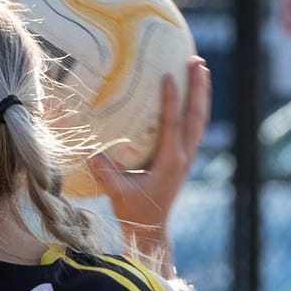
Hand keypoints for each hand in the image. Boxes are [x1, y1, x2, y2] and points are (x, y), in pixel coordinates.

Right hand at [87, 60, 210, 258]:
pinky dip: (196, 106)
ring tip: (200, 67)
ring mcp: (186, 157)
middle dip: (198, 88)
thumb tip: (88, 148)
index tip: (168, 76)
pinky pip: (194, 127)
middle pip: (196, 116)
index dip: (171, 100)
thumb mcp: (117, 192)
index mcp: (169, 162)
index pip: (173, 125)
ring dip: (202, 93)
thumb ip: (104, 171)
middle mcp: (183, 157)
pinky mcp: (184, 158)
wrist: (151, 230)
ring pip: (200, 120)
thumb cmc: (134, 211)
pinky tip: (191, 93)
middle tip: (196, 61)